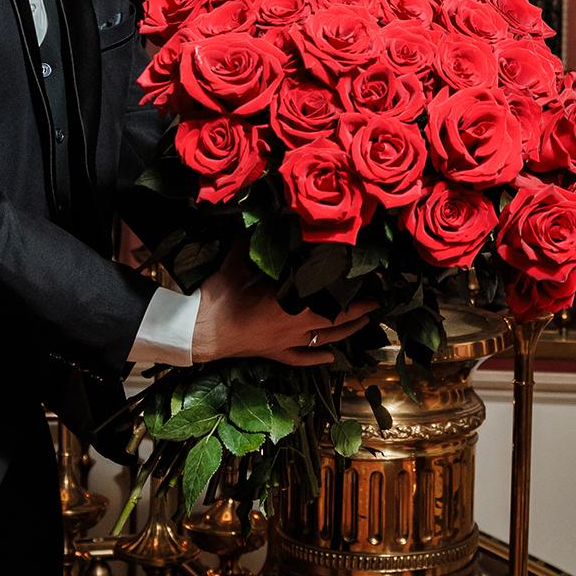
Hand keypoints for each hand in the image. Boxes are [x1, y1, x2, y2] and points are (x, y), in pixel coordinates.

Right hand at [191, 251, 371, 365]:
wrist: (198, 330)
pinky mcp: (274, 353)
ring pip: (325, 338)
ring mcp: (286, 342)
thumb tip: (271, 216)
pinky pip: (300, 359)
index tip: (367, 276)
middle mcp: (295, 324)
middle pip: (335, 317)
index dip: (350, 285)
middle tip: (376, 301)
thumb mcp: (239, 261)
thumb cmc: (219, 295)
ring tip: (365, 323)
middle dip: (358, 308)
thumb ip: (257, 241)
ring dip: (347, 331)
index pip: (329, 292)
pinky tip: (331, 358)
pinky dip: (318, 358)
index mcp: (291, 301)